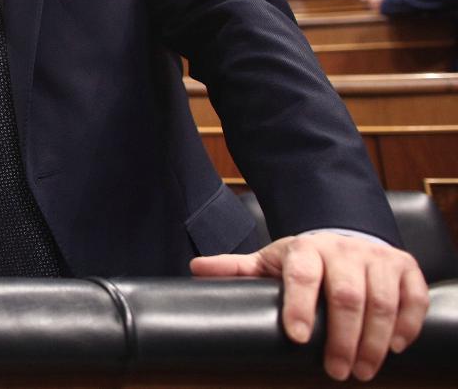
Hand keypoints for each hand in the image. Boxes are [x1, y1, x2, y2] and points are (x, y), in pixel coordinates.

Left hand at [191, 233, 427, 380]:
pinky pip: (413, 295)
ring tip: (364, 370)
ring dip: (375, 339)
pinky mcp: (404, 267)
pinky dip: (408, 323)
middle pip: (348, 296)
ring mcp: (377, 258)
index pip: (303, 276)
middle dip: (343, 338)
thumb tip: (196, 269)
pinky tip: (395, 347)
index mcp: (305, 250)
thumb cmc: (304, 260)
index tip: (297, 338)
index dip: (300, 306)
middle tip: (337, 372)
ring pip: (382, 299)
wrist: (345, 237)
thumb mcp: (269, 261)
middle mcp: (343, 251)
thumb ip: (237, 268)